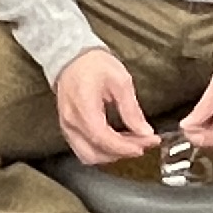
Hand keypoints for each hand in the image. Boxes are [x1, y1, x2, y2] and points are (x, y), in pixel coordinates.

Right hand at [53, 47, 158, 167]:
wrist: (73, 57)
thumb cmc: (94, 65)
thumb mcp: (120, 81)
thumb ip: (132, 110)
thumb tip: (144, 131)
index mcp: (83, 108)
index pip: (103, 138)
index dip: (125, 147)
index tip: (145, 144)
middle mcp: (71, 122)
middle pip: (95, 152)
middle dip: (122, 152)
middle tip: (144, 142)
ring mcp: (67, 127)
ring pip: (88, 155)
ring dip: (112, 154)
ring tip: (132, 143)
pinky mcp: (68, 128)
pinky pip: (84, 148)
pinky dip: (102, 150)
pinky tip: (118, 141)